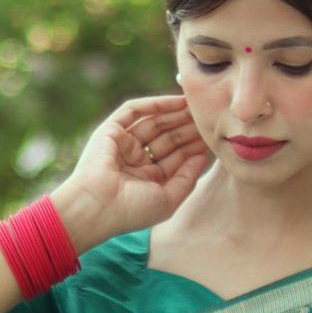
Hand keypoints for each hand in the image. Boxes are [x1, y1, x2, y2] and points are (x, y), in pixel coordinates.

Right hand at [57, 92, 211, 250]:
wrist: (97, 206)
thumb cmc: (131, 211)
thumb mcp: (168, 199)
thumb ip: (187, 179)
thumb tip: (202, 157)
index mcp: (147, 179)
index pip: (176, 158)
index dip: (194, 147)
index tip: (214, 138)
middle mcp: (135, 160)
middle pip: (167, 138)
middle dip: (188, 128)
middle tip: (209, 116)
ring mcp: (122, 144)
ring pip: (154, 122)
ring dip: (176, 114)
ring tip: (198, 107)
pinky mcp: (110, 130)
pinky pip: (135, 110)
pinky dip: (155, 104)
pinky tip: (178, 101)